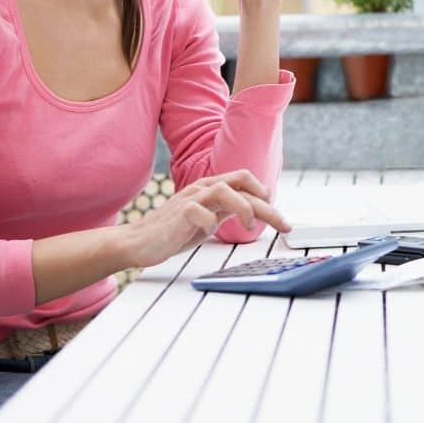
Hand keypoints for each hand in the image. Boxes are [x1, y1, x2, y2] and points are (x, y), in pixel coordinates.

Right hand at [122, 169, 290, 265]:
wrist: (139, 242)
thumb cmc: (174, 231)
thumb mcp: (209, 218)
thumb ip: (227, 210)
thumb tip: (253, 209)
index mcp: (212, 188)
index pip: (245, 180)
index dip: (265, 194)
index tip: (278, 216)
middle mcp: (203, 189)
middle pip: (242, 184)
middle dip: (268, 206)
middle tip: (285, 225)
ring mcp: (190, 199)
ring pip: (224, 189)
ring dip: (243, 207)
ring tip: (249, 226)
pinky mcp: (177, 213)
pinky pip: (198, 212)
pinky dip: (209, 223)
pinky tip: (210, 232)